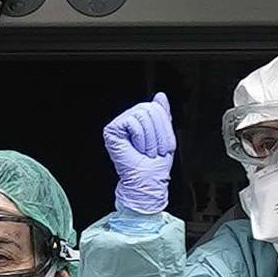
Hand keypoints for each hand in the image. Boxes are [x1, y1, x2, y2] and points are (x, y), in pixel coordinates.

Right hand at [103, 92, 175, 213]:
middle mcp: (129, 119)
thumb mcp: (165, 136)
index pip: (156, 107)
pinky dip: (139, 137)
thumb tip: (160, 95)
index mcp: (142, 120)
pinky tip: (136, 148)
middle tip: (154, 151)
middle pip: (150, 108)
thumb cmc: (155, 165)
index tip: (164, 146)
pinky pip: (132, 122)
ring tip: (146, 151)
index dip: (164, 127)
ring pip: (142, 114)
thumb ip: (163, 114)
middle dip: (158, 132)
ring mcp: (119, 124)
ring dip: (150, 138)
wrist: (147, 181)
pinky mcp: (111, 130)